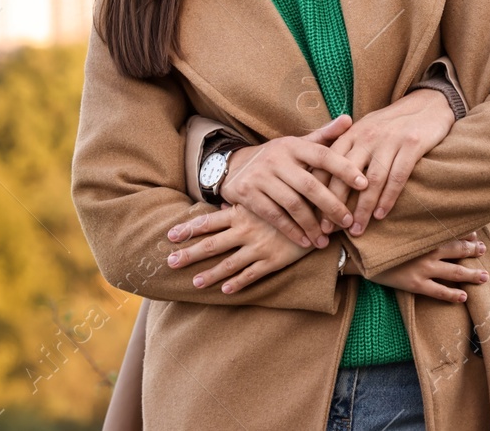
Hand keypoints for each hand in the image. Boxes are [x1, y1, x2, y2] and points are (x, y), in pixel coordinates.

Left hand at [166, 203, 313, 293]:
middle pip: (212, 244)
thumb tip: (222, 203)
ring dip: (209, 274)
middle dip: (189, 254)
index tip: (170, 235)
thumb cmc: (290, 201)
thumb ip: (243, 203)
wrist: (319, 214)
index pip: (209, 222)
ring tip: (194, 283)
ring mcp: (259, 247)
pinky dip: (237, 283)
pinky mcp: (273, 260)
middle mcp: (247, 230)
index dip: (189, 229)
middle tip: (169, 262)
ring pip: (228, 264)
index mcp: (243, 213)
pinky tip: (224, 291)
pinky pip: (251, 275)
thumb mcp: (266, 197)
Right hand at [220, 115, 370, 247]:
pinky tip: (306, 240)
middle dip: (331, 205)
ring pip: (293, 204)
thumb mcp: (297, 144)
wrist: (234, 165)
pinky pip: (274, 216)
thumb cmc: (278, 157)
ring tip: (326, 240)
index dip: (344, 168)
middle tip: (348, 221)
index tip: (364, 184)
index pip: (323, 155)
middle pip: (310, 184)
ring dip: (312, 225)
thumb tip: (349, 119)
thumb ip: (324, 136)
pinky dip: (292, 230)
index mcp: (293, 145)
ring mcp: (261, 176)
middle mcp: (277, 158)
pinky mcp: (248, 194)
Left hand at [318, 91, 455, 236]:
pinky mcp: (411, 144)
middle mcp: (367, 136)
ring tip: (356, 229)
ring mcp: (390, 140)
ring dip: (363, 209)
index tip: (315, 215)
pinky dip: (388, 198)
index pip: (328, 164)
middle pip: (345, 175)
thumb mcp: (365, 129)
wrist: (428, 104)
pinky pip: (397, 177)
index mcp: (352, 133)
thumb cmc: (392, 123)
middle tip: (330, 230)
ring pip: (372, 181)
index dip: (320, 191)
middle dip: (336, 205)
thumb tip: (324, 177)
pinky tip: (381, 214)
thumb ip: (347, 149)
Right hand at [367, 233, 486, 303]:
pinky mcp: (416, 284)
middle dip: (473, 250)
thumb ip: (414, 224)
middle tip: (484, 250)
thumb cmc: (380, 238)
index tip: (475, 233)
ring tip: (484, 277)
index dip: (466, 233)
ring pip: (455, 272)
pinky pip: (439, 291)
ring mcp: (424, 268)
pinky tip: (463, 297)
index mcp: (425, 235)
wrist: (361, 255)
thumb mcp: (397, 226)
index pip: (451, 232)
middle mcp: (428, 251)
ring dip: (471, 274)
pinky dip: (452, 294)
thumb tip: (425, 219)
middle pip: (458, 250)